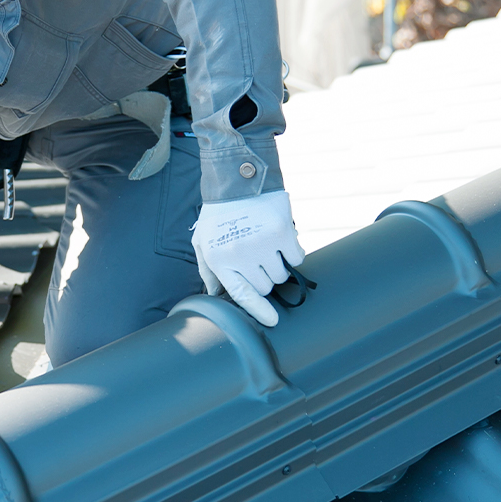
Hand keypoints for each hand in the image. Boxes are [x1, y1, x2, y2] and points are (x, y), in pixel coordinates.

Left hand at [191, 190, 305, 326]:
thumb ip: (208, 271)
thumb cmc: (219, 215)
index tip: (272, 320)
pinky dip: (293, 253)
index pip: (242, 295)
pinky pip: (297, 257)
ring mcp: (263, 244)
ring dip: (278, 265)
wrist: (237, 181)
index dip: (259, 311)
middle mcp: (241, 255)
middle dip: (264, 277)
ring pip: (282, 274)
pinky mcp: (282, 232)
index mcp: (220, 260)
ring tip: (266, 246)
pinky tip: (282, 240)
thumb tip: (215, 294)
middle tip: (258, 259)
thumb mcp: (203, 242)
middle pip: (265, 286)